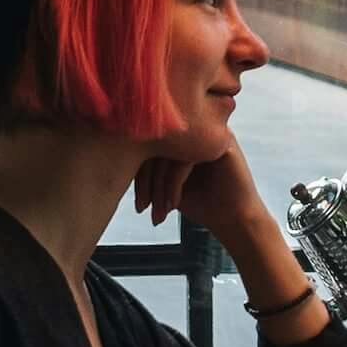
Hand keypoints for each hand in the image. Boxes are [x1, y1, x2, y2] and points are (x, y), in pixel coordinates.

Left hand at [134, 135, 263, 251]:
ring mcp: (209, 132)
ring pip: (168, 152)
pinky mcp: (221, 143)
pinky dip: (174, 184)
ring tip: (159, 212)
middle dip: (145, 183)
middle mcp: (195, 128)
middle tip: (143, 209)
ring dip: (159, 187)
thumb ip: (148, 171)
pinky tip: (174, 205)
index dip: (137, 176)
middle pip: (155, 146)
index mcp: (181, 134)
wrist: (234, 219)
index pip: (148, 145)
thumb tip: (112, 164)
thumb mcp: (166, 186)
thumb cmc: (201, 203)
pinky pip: (185, 158)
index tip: (138, 206)